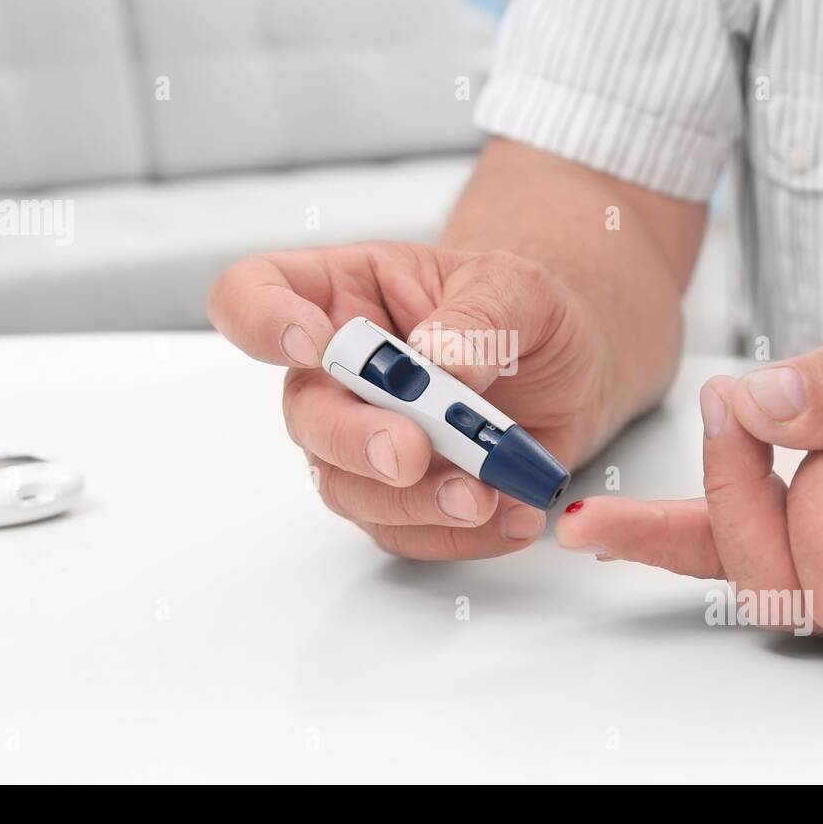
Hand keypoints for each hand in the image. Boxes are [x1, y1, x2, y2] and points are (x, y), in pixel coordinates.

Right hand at [209, 241, 622, 558]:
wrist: (570, 374)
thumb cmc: (523, 315)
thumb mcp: (520, 289)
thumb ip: (480, 318)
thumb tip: (438, 360)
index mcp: (340, 295)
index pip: (253, 295)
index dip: (261, 321)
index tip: (312, 344)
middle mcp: (334, 374)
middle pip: (303, 413)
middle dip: (354, 439)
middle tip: (408, 454)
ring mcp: (358, 441)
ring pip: (347, 487)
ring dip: (412, 501)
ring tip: (483, 496)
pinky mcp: (397, 500)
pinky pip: (404, 532)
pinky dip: (459, 535)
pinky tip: (511, 514)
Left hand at [556, 307, 822, 633]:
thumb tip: (761, 399)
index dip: (815, 494)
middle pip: (778, 583)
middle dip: (733, 492)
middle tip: (731, 400)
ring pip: (742, 568)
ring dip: (677, 521)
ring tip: (604, 505)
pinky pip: (738, 538)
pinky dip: (670, 528)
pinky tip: (607, 529)